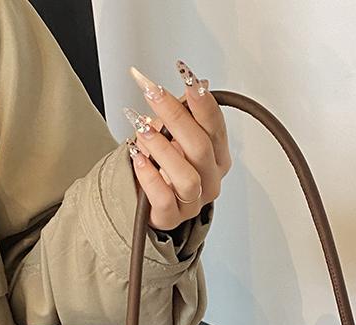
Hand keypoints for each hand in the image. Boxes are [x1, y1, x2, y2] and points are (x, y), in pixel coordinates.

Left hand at [124, 59, 230, 230]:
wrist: (143, 201)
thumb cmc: (162, 167)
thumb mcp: (173, 134)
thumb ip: (185, 113)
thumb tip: (198, 83)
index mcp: (217, 158)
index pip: (215, 126)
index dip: (202, 101)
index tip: (186, 75)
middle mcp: (210, 180)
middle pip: (201, 148)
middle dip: (175, 115)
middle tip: (152, 92)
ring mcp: (192, 202)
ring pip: (186, 177)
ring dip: (162, 148)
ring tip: (141, 128)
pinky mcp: (171, 218)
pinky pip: (164, 200)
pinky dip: (150, 177)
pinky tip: (138, 158)